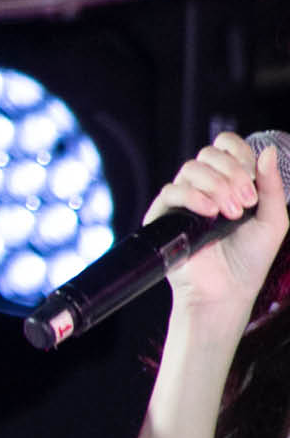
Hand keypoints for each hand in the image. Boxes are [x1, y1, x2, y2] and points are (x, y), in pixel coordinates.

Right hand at [146, 132, 288, 324]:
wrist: (226, 291)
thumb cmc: (250, 260)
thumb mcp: (273, 220)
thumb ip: (272, 186)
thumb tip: (268, 150)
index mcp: (229, 182)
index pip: (226, 146)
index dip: (239, 154)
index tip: (252, 181)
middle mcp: (204, 187)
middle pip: (208, 154)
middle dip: (231, 174)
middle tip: (245, 203)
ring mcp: (183, 200)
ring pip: (191, 168)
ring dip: (216, 185)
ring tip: (230, 213)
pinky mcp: (164, 216)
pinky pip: (171, 191)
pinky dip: (193, 196)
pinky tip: (209, 212)